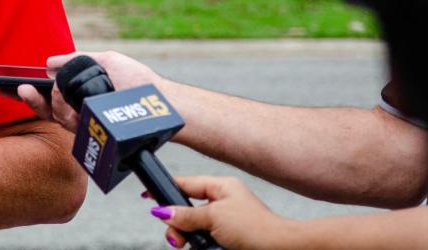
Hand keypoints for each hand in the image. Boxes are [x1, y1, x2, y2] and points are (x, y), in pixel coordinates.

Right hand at [17, 50, 164, 132]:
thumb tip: (48, 63)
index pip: (50, 98)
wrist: (161, 101)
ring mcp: (88, 125)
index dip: (31, 95)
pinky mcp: (96, 135)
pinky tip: (72, 106)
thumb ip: (76, 60)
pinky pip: (73, 127)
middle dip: (34, 100)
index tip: (16, 87)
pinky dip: (68, 114)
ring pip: (57, 118)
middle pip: (47, 110)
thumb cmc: (137, 81)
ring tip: (60, 91)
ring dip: (55, 103)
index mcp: (80, 96)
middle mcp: (81, 113)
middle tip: (26, 89)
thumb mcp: (105, 61)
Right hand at [150, 176, 292, 249]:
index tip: (147, 196)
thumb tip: (163, 211)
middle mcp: (222, 202)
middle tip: (177, 239)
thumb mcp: (213, 218)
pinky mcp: (228, 238)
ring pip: (194, 228)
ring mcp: (225, 221)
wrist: (279, 249)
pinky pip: (205, 240)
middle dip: (178, 225)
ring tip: (192, 246)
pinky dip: (202, 245)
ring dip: (190, 238)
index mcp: (220, 187)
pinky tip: (205, 248)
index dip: (166, 190)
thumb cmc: (254, 228)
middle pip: (186, 210)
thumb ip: (185, 215)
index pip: (186, 184)